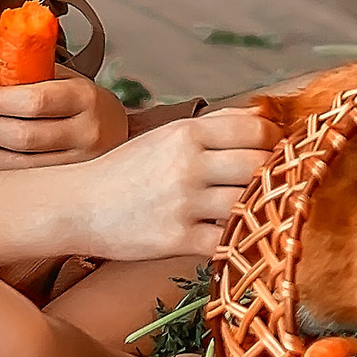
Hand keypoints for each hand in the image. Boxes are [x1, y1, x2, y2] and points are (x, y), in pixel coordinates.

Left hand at [0, 61, 127, 169]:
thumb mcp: (52, 75)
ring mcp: (79, 163)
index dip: (0, 99)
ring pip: (19, 163)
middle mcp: (87, 132)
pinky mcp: (68, 184)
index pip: (36, 101)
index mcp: (85, 96)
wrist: (113, 129)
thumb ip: (8, 69)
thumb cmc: (77, 100)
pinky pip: (21, 179)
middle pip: (23, 136)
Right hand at [70, 107, 281, 261]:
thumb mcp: (166, 135)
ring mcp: (182, 203)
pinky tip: (236, 236)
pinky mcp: (176, 240)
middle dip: (275, 176)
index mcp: (186, 133)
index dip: (275, 141)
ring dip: (259, 209)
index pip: (255, 129)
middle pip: (259, 166)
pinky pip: (226, 241)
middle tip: (277, 185)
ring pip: (247, 204)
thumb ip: (216, 124)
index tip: (278, 151)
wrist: (78, 205)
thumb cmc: (126, 170)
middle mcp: (186, 165)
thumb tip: (262, 114)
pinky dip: (237, 239)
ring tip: (259, 211)